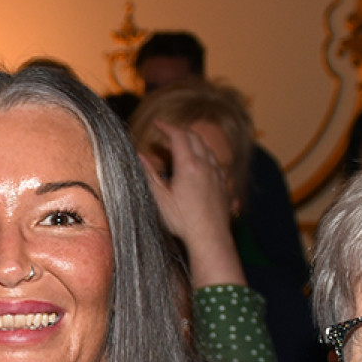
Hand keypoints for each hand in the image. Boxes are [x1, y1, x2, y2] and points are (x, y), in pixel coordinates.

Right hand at [138, 122, 246, 288]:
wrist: (210, 237)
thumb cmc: (183, 221)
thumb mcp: (160, 198)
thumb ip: (149, 175)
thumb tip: (138, 156)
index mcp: (189, 165)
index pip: (178, 136)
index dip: (166, 127)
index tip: (157, 124)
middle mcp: (206, 165)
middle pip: (194, 137)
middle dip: (179, 131)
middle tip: (167, 132)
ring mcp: (217, 174)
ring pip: (207, 148)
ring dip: (193, 141)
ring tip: (182, 144)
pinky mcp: (223, 185)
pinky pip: (215, 162)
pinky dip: (204, 155)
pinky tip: (200, 164)